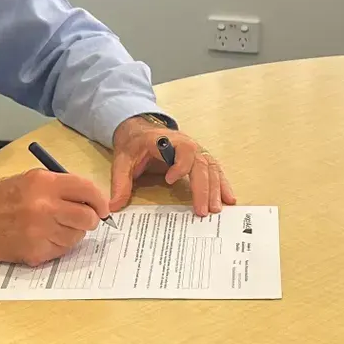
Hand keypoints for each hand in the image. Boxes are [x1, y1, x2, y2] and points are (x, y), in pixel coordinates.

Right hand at [0, 168, 110, 265]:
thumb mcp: (27, 180)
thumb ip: (59, 187)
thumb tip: (89, 199)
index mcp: (43, 182)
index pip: (87, 189)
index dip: (99, 200)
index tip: (102, 207)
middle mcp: (44, 206)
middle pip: (88, 217)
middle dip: (89, 220)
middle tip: (82, 220)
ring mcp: (40, 232)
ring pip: (77, 237)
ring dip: (71, 234)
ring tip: (51, 228)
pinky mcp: (35, 252)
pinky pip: (62, 251)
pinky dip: (57, 247)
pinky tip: (40, 239)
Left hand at [110, 116, 236, 216]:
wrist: (140, 132)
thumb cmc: (133, 146)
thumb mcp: (122, 161)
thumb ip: (120, 182)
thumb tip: (114, 206)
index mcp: (167, 140)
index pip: (182, 149)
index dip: (180, 165)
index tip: (170, 180)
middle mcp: (186, 144)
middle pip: (201, 163)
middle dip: (204, 187)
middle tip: (203, 211)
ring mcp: (195, 151)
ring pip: (211, 168)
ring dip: (216, 189)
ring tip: (217, 210)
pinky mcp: (199, 159)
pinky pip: (215, 170)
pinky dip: (223, 184)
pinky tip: (229, 198)